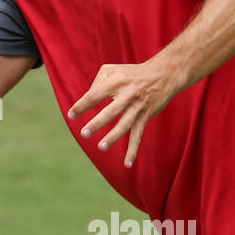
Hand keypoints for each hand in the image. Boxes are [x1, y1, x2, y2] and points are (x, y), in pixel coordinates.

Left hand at [67, 61, 182, 167]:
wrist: (163, 75)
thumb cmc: (131, 73)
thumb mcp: (112, 70)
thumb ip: (97, 83)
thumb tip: (87, 101)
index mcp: (116, 81)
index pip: (95, 95)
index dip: (82, 105)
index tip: (71, 115)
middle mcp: (128, 94)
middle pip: (110, 111)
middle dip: (97, 123)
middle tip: (84, 133)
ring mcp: (138, 107)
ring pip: (124, 125)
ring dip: (113, 137)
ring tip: (101, 147)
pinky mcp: (145, 116)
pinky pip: (138, 135)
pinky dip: (133, 150)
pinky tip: (127, 164)